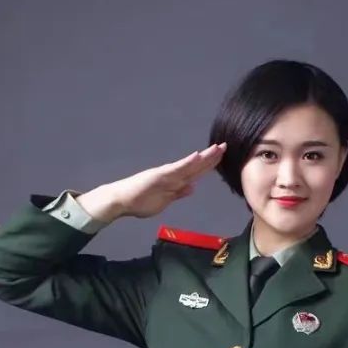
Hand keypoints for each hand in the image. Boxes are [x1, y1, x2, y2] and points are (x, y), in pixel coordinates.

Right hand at [79, 142, 226, 222]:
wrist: (122, 201)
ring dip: (203, 157)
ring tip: (216, 149)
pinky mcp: (159, 176)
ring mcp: (166, 174)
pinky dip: (187, 163)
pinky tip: (197, 156)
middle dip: (211, 158)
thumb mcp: (165, 200)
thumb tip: (192, 187)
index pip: (196, 172)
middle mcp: (173, 175)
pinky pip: (176, 169)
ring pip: (189, 165)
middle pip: (196, 166)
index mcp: (175, 181)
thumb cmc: (140, 201)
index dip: (209, 165)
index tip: (222, 157)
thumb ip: (178, 193)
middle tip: (225, 146)